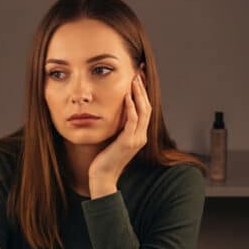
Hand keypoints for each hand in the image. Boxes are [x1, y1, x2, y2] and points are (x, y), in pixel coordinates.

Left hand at [88, 71, 151, 198]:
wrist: (102, 177)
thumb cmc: (103, 159)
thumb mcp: (113, 139)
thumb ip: (118, 127)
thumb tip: (114, 112)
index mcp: (139, 135)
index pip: (145, 109)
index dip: (143, 92)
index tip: (139, 77)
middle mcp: (141, 136)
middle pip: (147, 107)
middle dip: (143, 88)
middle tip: (138, 72)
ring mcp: (136, 139)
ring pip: (143, 111)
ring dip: (138, 94)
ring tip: (134, 79)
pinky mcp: (128, 142)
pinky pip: (132, 120)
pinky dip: (130, 106)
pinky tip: (126, 95)